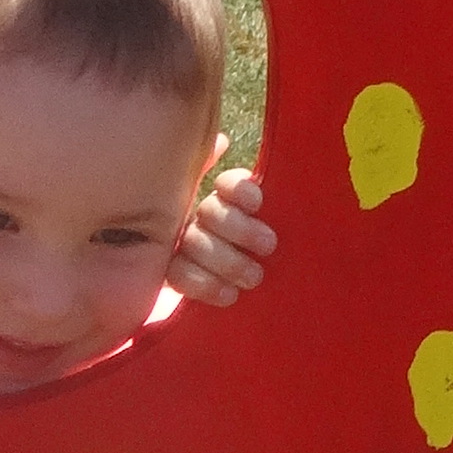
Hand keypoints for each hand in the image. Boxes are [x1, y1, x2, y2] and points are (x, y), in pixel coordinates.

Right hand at [168, 162, 277, 307]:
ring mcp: (184, 243)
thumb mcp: (279, 231)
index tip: (259, 203)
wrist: (250, 308)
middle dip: (240, 229)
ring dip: (226, 261)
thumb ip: (254, 198)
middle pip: (211, 211)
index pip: (227, 184)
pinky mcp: (174, 274)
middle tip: (269, 246)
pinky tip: (228, 296)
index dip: (240, 190)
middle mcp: (202, 216)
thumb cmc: (272, 263)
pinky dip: (204, 285)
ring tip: (255, 278)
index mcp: (230, 200)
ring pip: (195, 242)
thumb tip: (227, 144)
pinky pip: (178, 275)